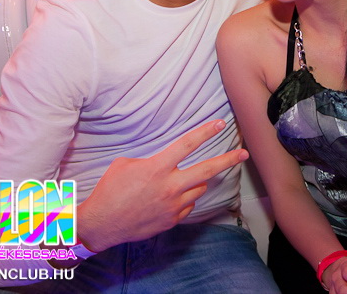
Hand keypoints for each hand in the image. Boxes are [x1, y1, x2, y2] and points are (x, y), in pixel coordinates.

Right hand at [75, 119, 247, 251]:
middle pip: (207, 170)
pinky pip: (188, 205)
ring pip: (200, 188)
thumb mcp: (125, 165)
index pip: (187, 145)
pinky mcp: (172, 219)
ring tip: (186, 178)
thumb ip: (150, 161)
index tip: (220, 124)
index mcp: (158, 168)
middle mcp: (170, 186)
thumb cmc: (110, 191)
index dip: (205, 132)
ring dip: (198, 180)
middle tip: (244, 153)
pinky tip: (171, 198)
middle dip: (228, 160)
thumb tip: (164, 164)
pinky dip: (185, 198)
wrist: (103, 224)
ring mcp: (173, 205)